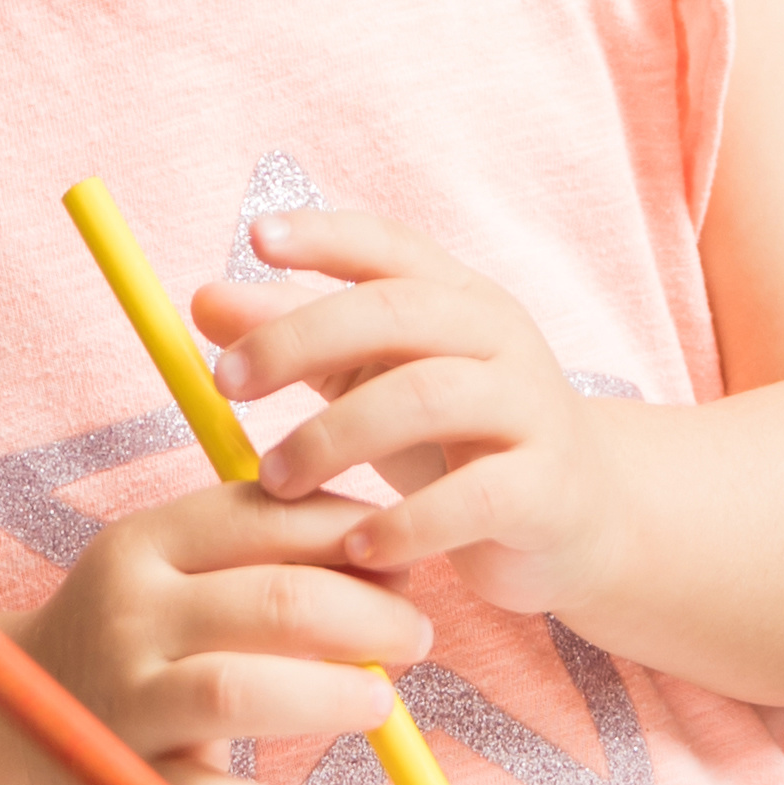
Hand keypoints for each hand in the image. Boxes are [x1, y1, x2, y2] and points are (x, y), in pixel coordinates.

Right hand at [10, 481, 423, 784]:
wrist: (14, 736)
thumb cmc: (137, 646)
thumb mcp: (176, 579)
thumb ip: (267, 556)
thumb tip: (396, 552)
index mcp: (142, 544)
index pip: (265, 515)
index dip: (351, 533)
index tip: (402, 561)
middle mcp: (126, 615)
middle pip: (274, 602)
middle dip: (368, 615)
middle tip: (415, 636)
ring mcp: (123, 702)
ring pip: (240, 691)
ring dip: (332, 696)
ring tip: (382, 705)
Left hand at [199, 211, 623, 615]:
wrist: (581, 519)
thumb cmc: (459, 439)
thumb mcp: (376, 380)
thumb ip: (297, 341)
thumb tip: (202, 301)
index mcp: (456, 298)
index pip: (388, 245)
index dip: (324, 235)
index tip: (254, 238)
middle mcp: (498, 338)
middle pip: (395, 312)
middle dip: (299, 338)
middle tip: (225, 383)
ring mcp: (529, 409)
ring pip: (428, 396)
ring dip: (335, 435)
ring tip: (275, 480)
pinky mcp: (544, 490)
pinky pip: (472, 498)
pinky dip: (405, 525)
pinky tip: (355, 549)